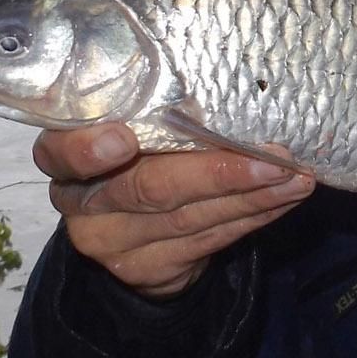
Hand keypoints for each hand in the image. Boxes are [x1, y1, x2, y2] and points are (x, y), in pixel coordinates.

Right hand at [35, 124, 313, 298]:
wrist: (130, 232)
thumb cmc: (138, 153)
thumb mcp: (132, 125)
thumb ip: (156, 112)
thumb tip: (233, 90)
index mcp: (64, 153)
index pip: (60, 151)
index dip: (89, 149)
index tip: (125, 139)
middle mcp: (81, 200)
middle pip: (148, 187)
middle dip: (218, 172)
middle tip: (274, 159)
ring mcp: (111, 241)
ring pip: (188, 218)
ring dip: (252, 196)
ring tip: (296, 178)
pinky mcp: (145, 268)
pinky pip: (208, 239)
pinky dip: (252, 216)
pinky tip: (284, 200)